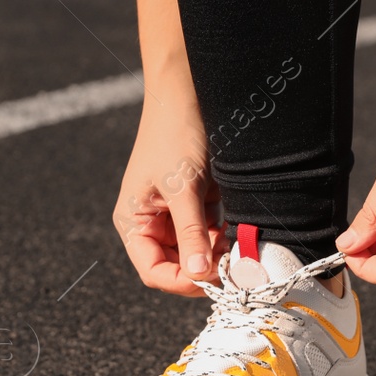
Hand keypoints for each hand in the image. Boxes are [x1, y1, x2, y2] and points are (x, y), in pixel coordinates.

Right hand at [113, 99, 228, 295]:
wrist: (188, 94)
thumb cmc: (174, 135)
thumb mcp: (182, 188)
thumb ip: (191, 232)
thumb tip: (198, 275)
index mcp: (134, 221)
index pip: (153, 271)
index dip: (181, 281)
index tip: (212, 280)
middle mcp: (152, 222)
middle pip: (178, 265)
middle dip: (204, 268)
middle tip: (234, 267)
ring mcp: (176, 214)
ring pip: (199, 251)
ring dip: (219, 254)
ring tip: (239, 249)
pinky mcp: (198, 203)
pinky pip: (212, 233)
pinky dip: (226, 238)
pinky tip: (240, 233)